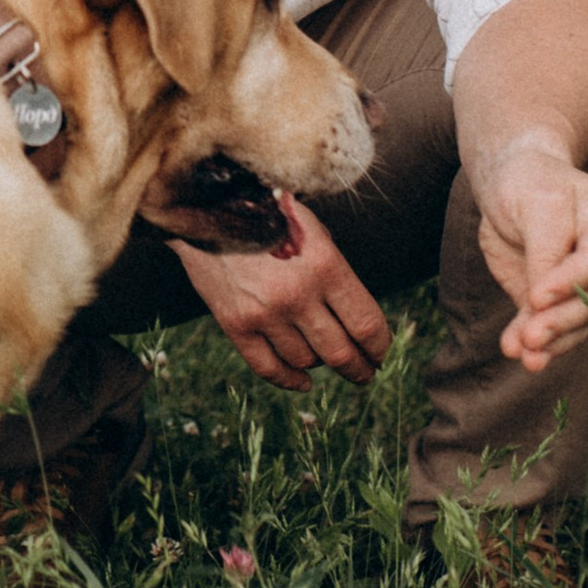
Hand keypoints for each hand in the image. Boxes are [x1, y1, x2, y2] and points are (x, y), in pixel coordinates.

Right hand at [178, 199, 391, 391]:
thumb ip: (336, 272)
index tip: (380, 353)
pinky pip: (268, 368)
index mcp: (325, 265)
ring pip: (306, 361)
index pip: (367, 324)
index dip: (380, 347)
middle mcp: (297, 293)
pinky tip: (302, 381)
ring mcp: (264, 312)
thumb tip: (357, 319)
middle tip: (365, 374)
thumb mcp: (313, 231)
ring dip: (320, 364)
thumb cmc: (269, 215)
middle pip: (341, 353)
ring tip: (323, 356)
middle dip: (359, 370)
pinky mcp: (235, 324)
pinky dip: (289, 380)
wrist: (208, 205)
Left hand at [478, 140, 587, 373]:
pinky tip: (516, 352)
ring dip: (551, 341)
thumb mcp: (536, 202)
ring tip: (521, 351)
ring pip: (579, 323)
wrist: (515, 187)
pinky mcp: (565, 306)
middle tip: (530, 337)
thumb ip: (544, 249)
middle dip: (561, 320)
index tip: (537, 296)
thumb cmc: (532, 183)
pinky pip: (559, 333)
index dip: (572, 281)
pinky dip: (539, 345)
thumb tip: (542, 302)